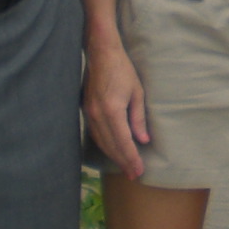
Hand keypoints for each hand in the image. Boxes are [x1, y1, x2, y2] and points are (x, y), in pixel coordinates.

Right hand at [84, 38, 149, 179]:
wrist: (101, 54)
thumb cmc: (123, 70)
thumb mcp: (137, 93)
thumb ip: (138, 118)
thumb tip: (142, 140)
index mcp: (112, 110)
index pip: (123, 142)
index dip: (131, 158)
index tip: (138, 171)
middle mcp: (98, 115)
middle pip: (111, 145)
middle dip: (123, 162)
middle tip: (133, 174)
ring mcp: (90, 113)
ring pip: (101, 142)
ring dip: (113, 156)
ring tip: (124, 166)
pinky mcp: (86, 110)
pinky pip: (95, 134)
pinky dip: (104, 145)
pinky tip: (111, 150)